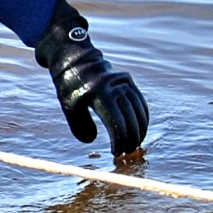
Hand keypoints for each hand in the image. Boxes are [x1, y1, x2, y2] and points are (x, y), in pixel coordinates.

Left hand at [35, 0, 149, 157]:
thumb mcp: (69, 107)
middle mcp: (115, 86)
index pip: (116, 123)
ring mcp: (124, 81)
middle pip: (130, 119)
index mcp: (99, 93)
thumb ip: (80, 126)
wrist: (74, 59)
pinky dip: (142, 117)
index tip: (116, 153)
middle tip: (126, 153)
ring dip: (140, 130)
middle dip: (130, 138)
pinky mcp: (128, 80)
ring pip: (139, 110)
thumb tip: (92, 141)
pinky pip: (140, 101)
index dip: (119, 141)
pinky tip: (141, 129)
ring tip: (134, 144)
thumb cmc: (69, 86)